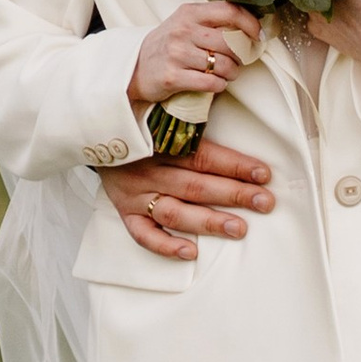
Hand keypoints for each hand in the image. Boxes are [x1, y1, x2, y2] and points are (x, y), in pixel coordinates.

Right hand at [96, 132, 276, 261]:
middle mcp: (149, 170)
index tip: (264, 174)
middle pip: (196, 185)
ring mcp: (136, 194)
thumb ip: (192, 121)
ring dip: (208, 221)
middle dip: (234, 194)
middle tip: (265, 202)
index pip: (204, 156)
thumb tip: (231, 109)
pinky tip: (191, 252)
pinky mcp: (125, 212)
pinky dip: (166, 245)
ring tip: (239, 228)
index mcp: (162, 142)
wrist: (95, 136)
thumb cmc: (139, 126)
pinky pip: (144, 235)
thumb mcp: (162, 114)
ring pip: (175, 212)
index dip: (235, 165)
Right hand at [129, 0, 260, 113]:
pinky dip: (219, 85)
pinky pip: (210, 83)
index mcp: (189, 13)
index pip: (229, 11)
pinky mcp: (173, 77)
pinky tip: (215, 83)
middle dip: (241, 55)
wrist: (135, 66)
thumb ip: (211, 21)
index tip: (258, 35)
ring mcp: (177, 54)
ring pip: (223, 65)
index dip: (250, 23)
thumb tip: (248, 26)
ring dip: (232, 73)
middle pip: (230, 42)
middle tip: (239, 60)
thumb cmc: (167, 45)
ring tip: (227, 73)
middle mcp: (183, 31)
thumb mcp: (185, 23)